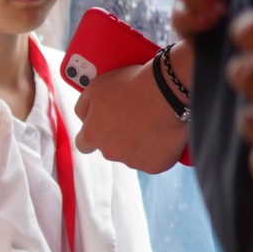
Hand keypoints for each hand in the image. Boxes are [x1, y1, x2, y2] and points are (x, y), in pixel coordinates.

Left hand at [73, 60, 189, 172]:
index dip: (93, 135)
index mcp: (92, 135)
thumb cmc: (132, 85)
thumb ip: (83, 107)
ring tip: (151, 122)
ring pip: (132, 155)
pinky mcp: (155, 165)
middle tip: (134, 119)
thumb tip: (83, 119)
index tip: (102, 129)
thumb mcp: (96, 87)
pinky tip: (163, 133)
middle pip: (110, 149)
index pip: (84, 144)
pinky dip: (158, 150)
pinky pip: (153, 160)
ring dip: (138, 143)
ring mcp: (133, 161)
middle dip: (119, 137)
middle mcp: (109, 152)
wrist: (169, 91)